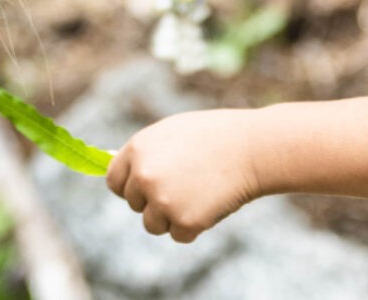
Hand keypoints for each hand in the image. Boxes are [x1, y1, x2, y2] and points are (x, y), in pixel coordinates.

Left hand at [106, 109, 261, 242]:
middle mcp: (144, 175)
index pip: (115, 181)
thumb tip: (124, 175)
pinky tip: (211, 203)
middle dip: (154, 200)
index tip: (144, 189)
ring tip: (199, 193)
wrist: (252, 148)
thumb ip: (146, 154)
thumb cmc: (215, 136)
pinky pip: (179, 234)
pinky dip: (194, 226)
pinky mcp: (183, 221)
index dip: (130, 186)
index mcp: (138, 149)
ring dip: (172, 216)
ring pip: (153, 224)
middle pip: (134, 204)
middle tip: (185, 185)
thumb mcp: (172, 132)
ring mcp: (163, 200)